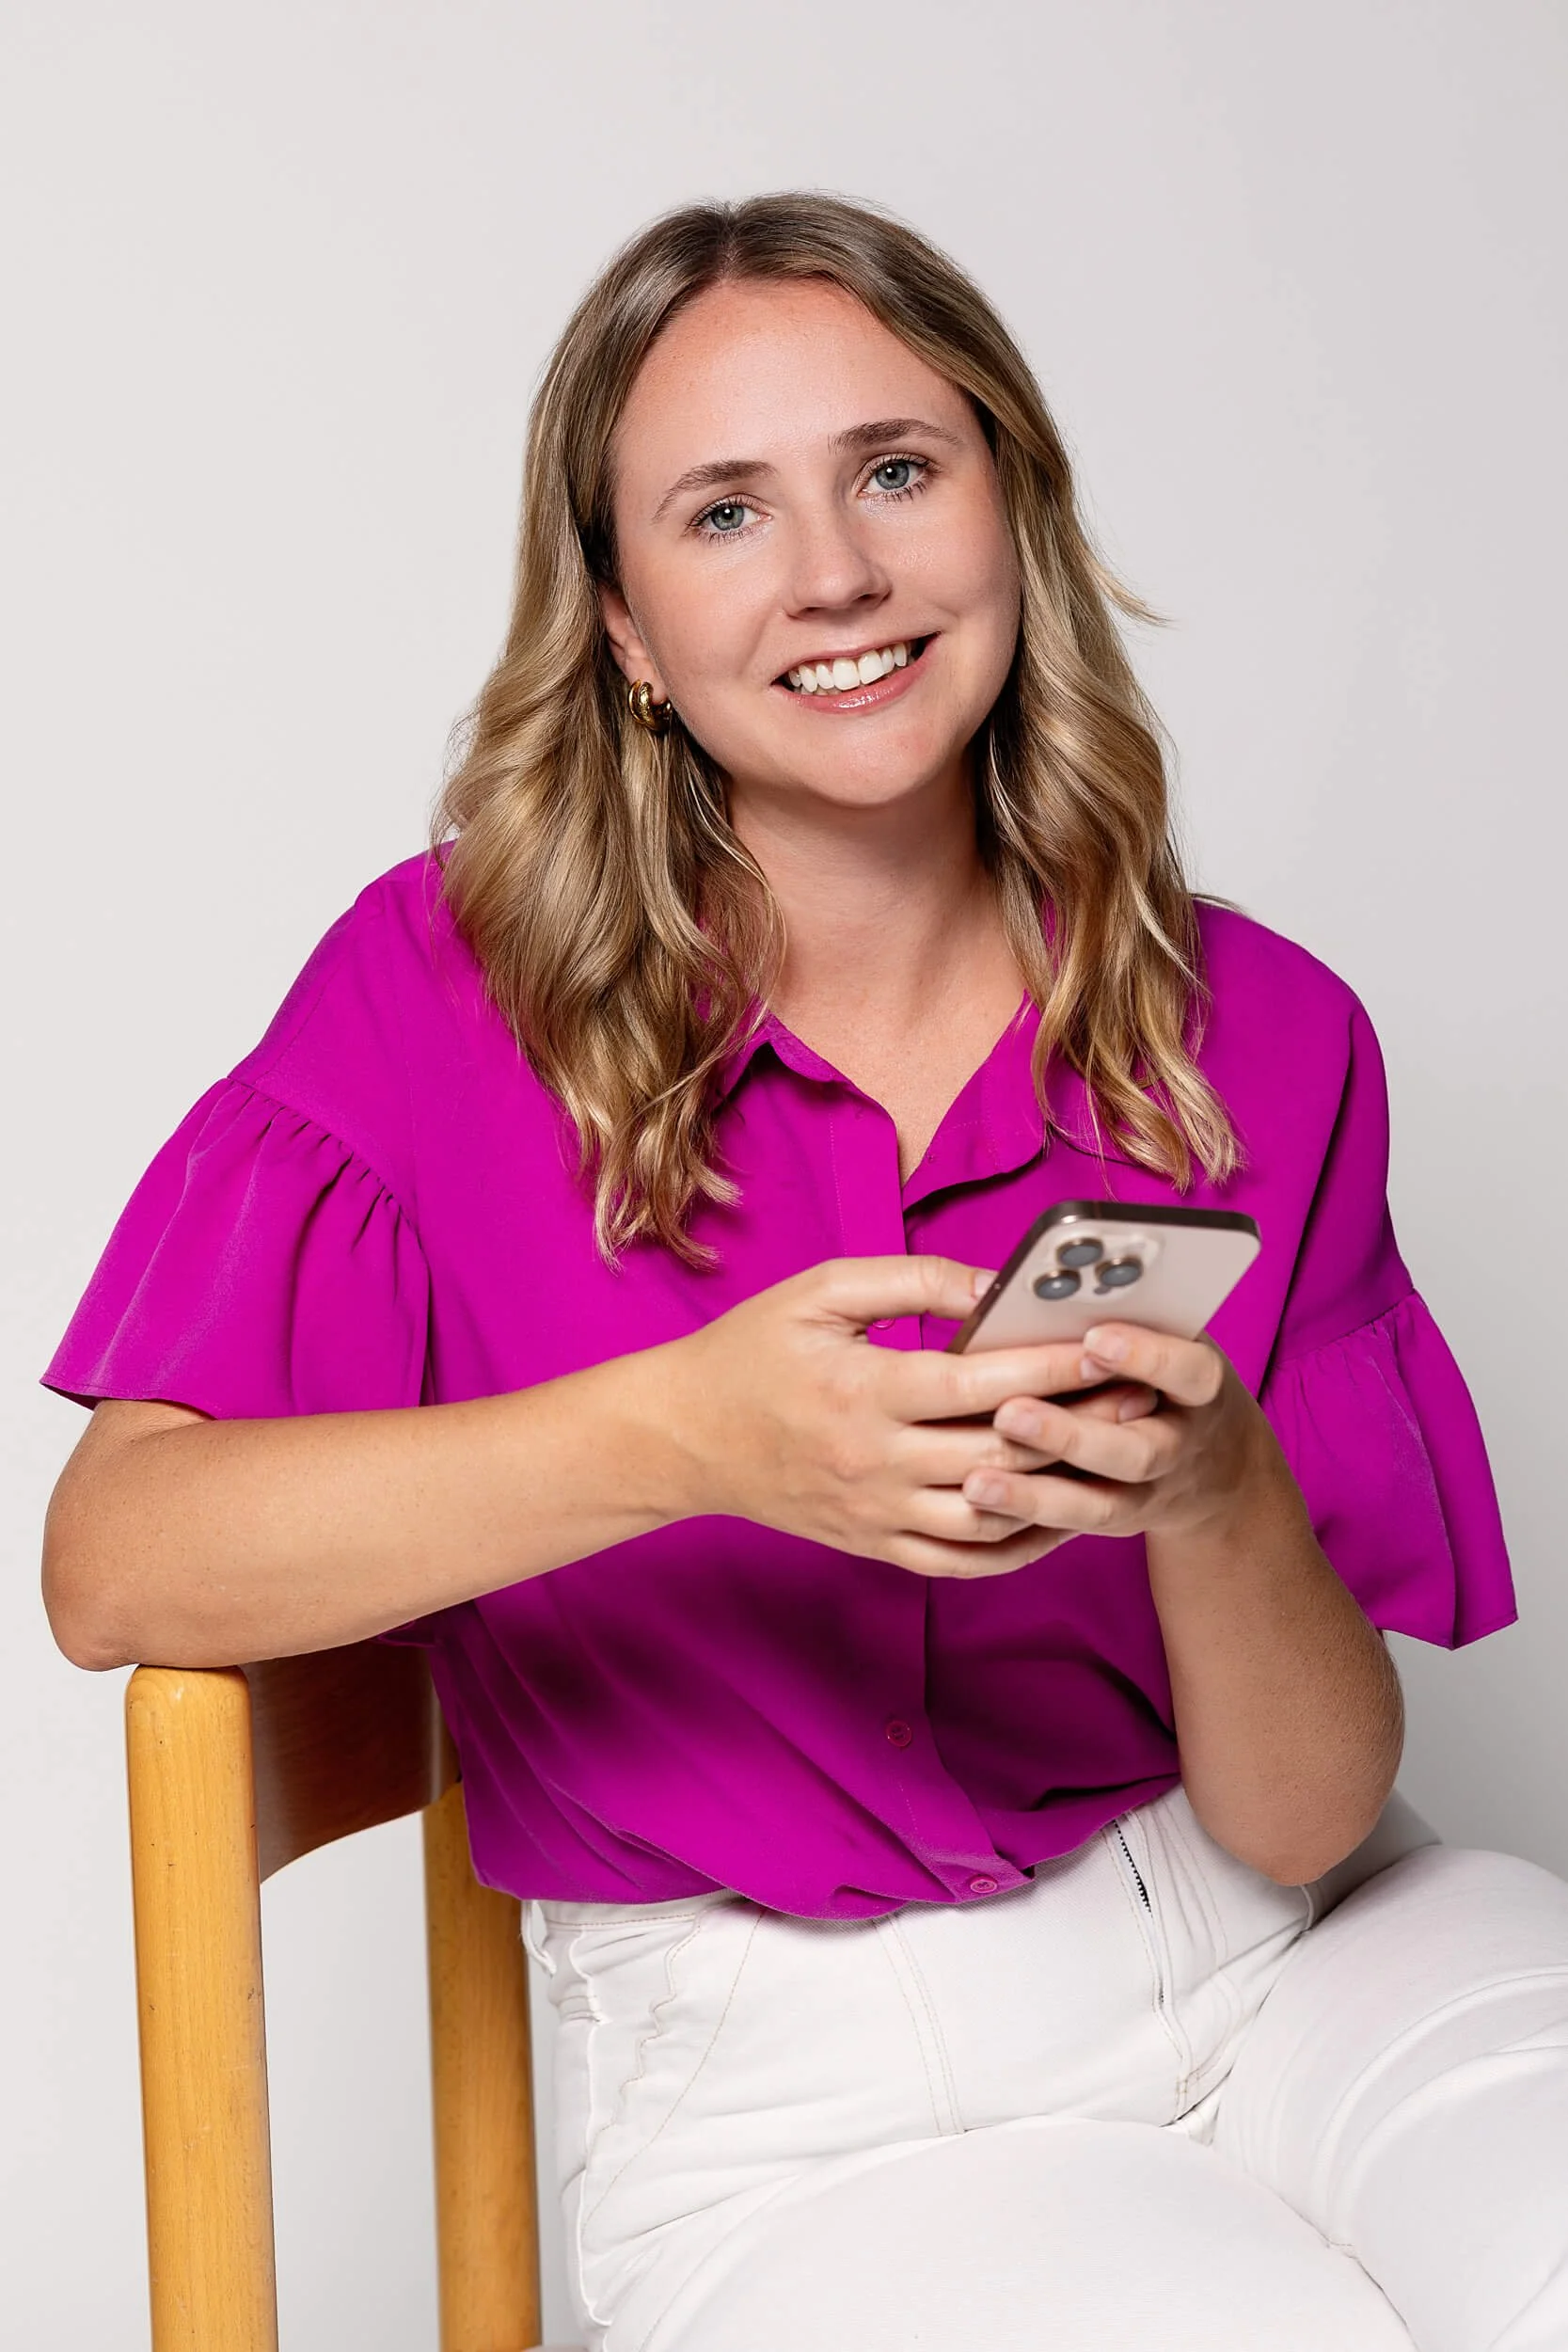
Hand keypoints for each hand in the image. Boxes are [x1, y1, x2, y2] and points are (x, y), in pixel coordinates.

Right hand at [662, 1257, 1155, 1577]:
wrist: (681, 1439)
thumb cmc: (751, 1352)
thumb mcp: (820, 1291)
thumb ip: (912, 1279)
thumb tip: (994, 1285)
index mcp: (864, 1390)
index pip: (981, 1381)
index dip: (1053, 1364)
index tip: (1109, 1343)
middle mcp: (876, 1463)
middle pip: (1001, 1451)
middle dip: (1078, 1423)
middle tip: (1141, 1395)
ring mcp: (877, 1515)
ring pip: (993, 1518)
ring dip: (1060, 1490)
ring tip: (1111, 1455)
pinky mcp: (875, 1546)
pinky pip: (963, 1563)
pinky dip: (1018, 1546)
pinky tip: (1057, 1515)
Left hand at [957, 1319, 1274, 1546]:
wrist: (1214, 1467)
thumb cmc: (1165, 1372)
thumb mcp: (1167, 1334)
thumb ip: (1116, 1315)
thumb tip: (1026, 1287)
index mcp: (1198, 1387)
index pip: (1188, 1371)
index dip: (1147, 1357)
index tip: (1095, 1338)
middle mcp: (1178, 1447)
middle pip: (1138, 1453)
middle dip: (1073, 1435)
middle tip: (1012, 1412)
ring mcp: (1147, 1496)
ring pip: (1098, 1506)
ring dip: (1035, 1496)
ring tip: (976, 1482)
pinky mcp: (1111, 1525)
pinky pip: (1068, 1534)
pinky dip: (1023, 1522)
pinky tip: (975, 1505)